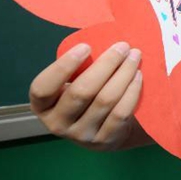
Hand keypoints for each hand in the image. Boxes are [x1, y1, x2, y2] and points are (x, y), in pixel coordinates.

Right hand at [29, 42, 146, 150]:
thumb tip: (104, 38)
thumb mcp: (73, 84)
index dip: (63, 66)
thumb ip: (78, 69)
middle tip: (123, 46)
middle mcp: (57, 123)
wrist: (106, 132)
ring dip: (123, 74)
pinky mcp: (104, 140)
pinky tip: (138, 76)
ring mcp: (81, 135)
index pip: (42, 88)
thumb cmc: (87, 97)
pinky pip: (121, 113)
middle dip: (105, 64)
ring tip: (134, 56)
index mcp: (42, 106)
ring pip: (105, 100)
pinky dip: (131, 91)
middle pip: (81, 92)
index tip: (86, 46)